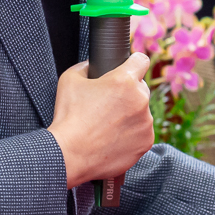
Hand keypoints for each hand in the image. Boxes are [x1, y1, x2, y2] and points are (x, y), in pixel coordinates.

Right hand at [48, 53, 154, 187]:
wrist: (70, 154)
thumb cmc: (68, 117)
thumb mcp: (69, 80)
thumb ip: (85, 66)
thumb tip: (91, 65)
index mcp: (124, 81)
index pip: (141, 60)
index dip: (133, 62)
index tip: (129, 67)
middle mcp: (140, 100)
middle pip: (141, 88)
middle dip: (128, 92)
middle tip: (107, 104)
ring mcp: (146, 123)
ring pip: (142, 112)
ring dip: (130, 115)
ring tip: (107, 125)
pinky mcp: (146, 142)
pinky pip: (142, 133)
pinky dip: (131, 134)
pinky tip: (112, 138)